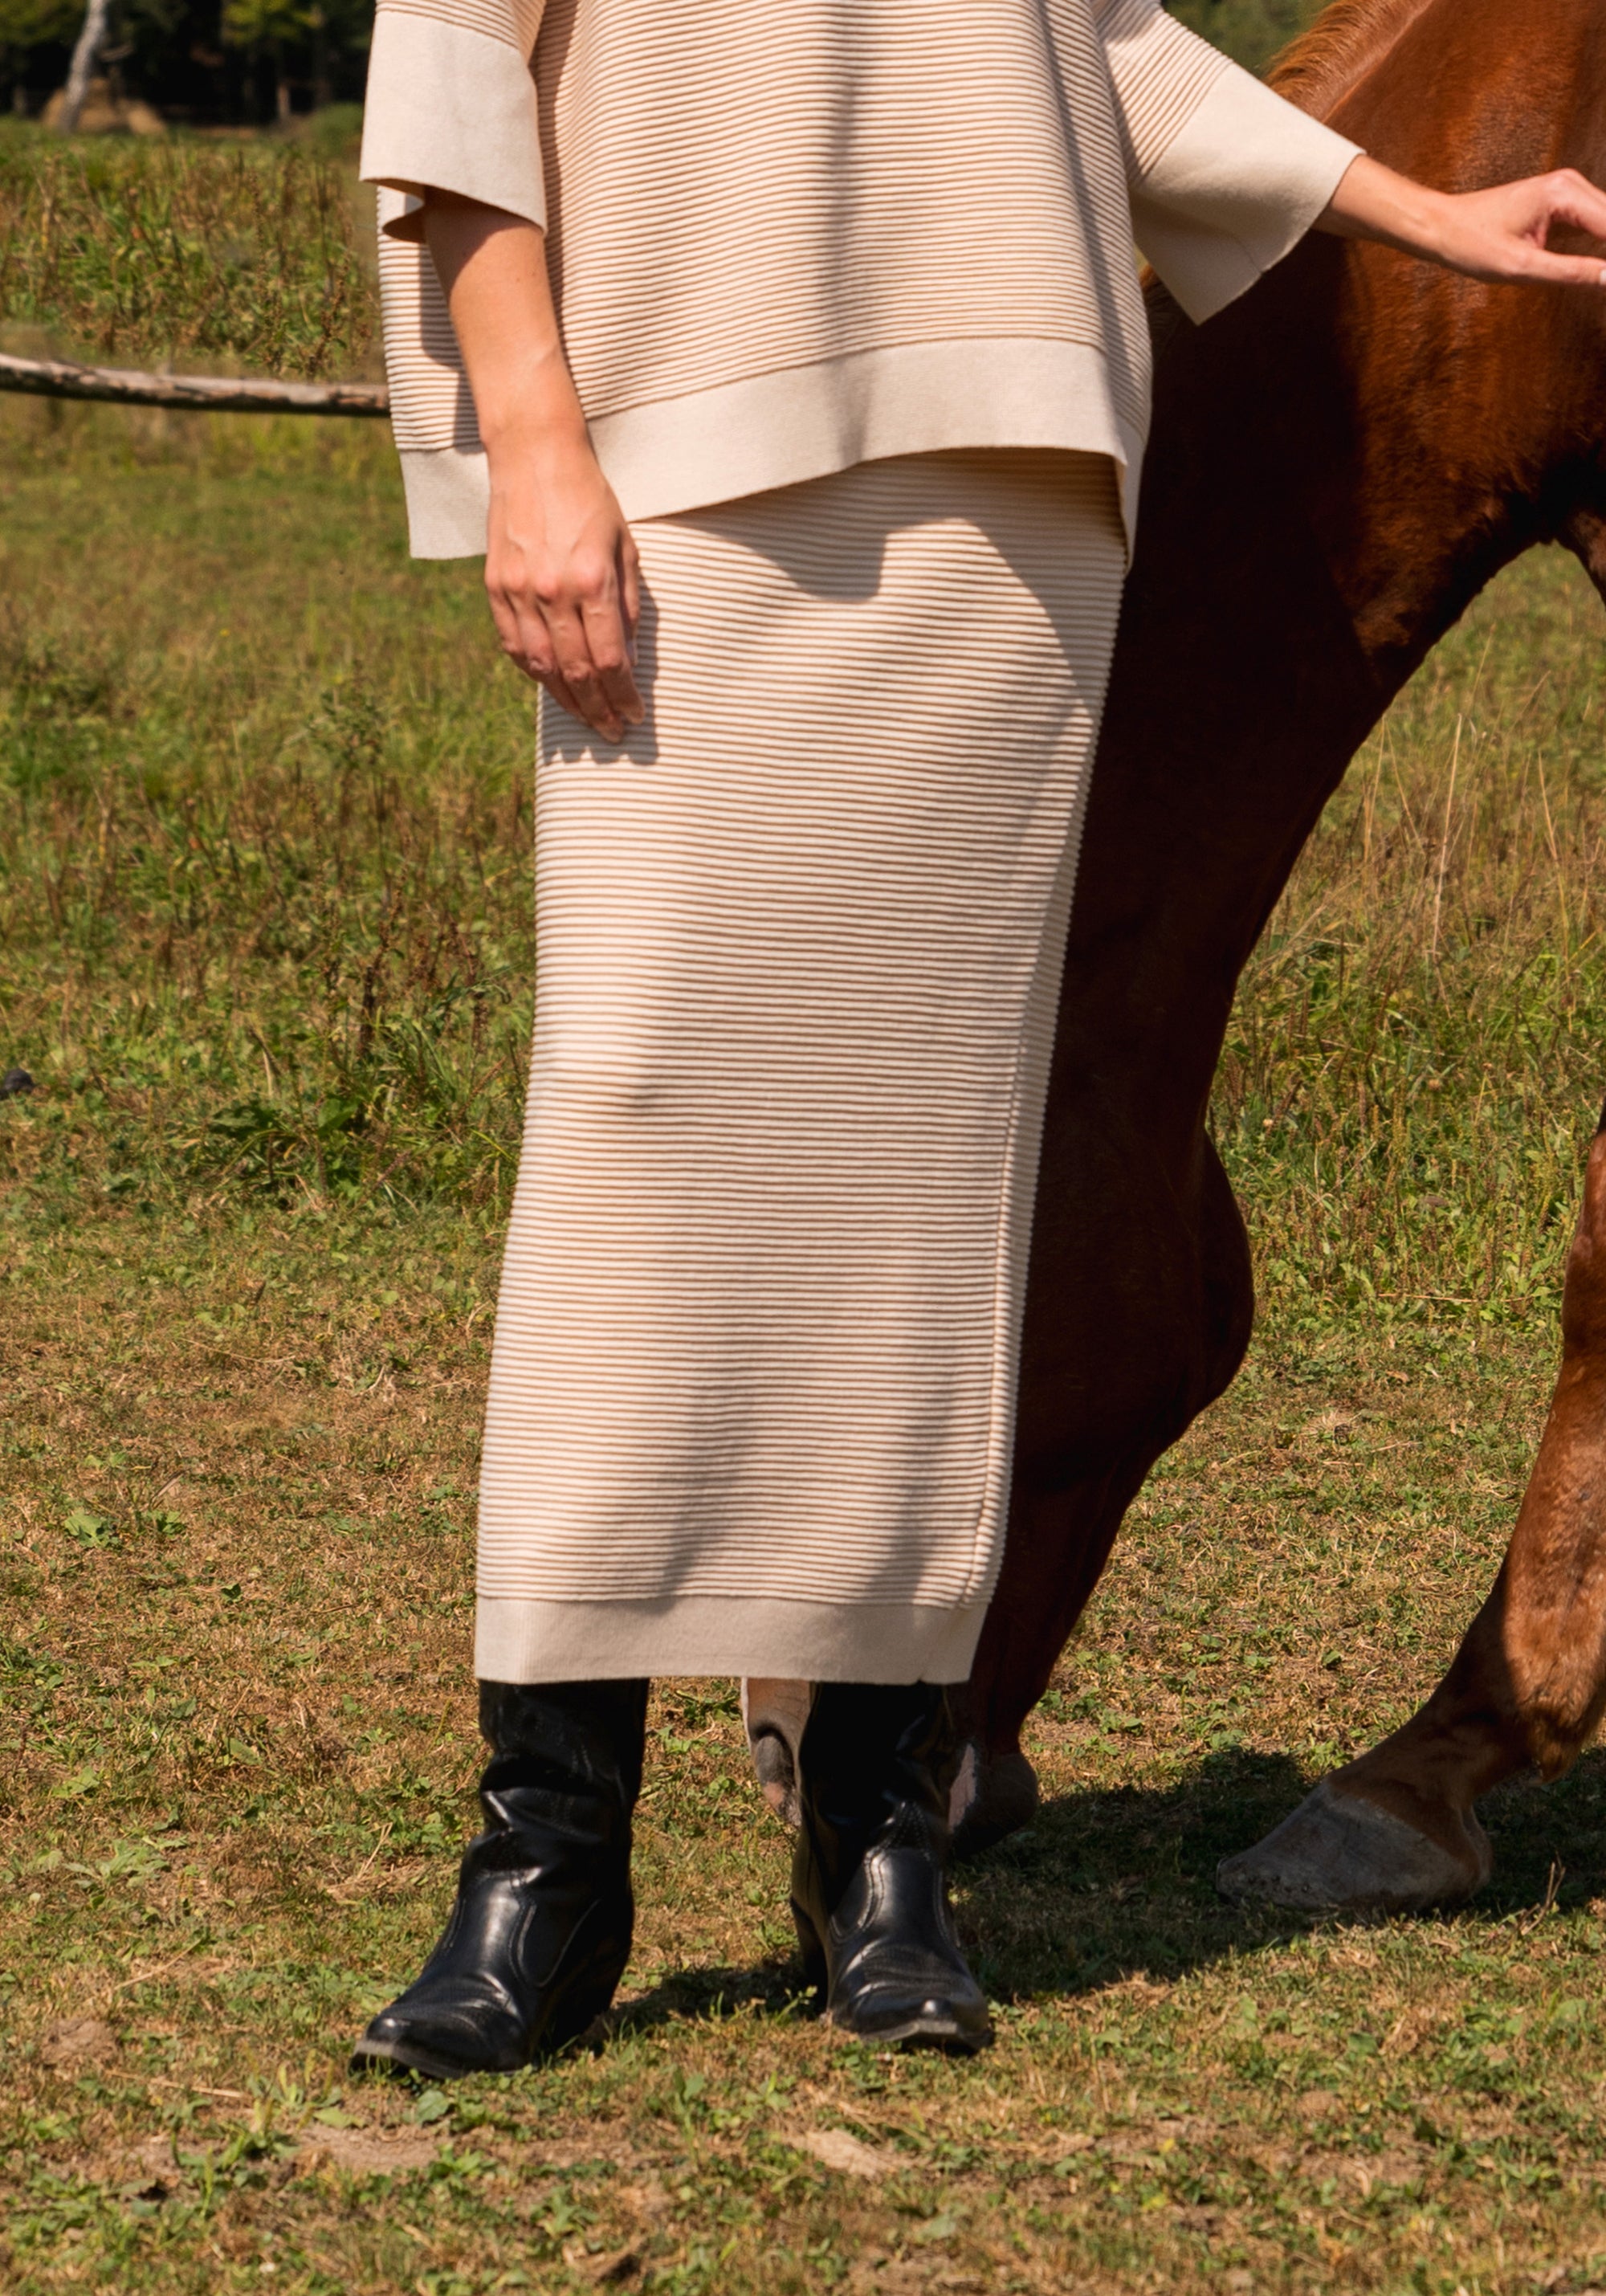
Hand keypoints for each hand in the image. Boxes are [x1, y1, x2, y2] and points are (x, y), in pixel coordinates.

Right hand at [485, 423, 643, 742]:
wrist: (534, 456)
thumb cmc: (590, 499)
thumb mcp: (625, 547)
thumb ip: (628, 605)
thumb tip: (628, 659)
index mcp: (591, 581)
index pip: (610, 660)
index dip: (623, 696)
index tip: (634, 715)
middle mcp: (552, 591)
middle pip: (576, 671)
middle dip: (597, 709)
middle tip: (612, 732)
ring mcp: (519, 591)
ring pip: (540, 666)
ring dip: (565, 699)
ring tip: (585, 717)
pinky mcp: (495, 586)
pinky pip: (513, 644)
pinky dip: (533, 671)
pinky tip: (551, 684)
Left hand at [1320, 155, 1605, 289]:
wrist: (1441, 226)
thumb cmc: (1472, 244)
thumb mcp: (1522, 267)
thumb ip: (1571, 273)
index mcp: (1564, 193)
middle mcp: (1570, 184)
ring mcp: (1567, 191)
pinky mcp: (1561, 203)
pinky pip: (1595, 223)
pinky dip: (1602, 242)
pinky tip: (1601, 269)